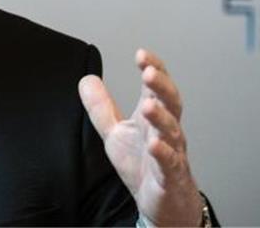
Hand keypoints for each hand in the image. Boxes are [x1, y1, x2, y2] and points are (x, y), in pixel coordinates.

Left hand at [78, 49, 202, 226]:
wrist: (164, 205)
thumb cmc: (143, 166)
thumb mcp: (116, 133)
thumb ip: (102, 107)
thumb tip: (86, 79)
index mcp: (153, 117)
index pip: (156, 88)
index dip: (153, 69)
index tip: (141, 54)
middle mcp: (166, 131)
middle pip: (170, 103)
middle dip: (161, 86)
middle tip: (150, 71)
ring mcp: (171, 153)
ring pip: (172, 131)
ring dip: (161, 117)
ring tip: (149, 104)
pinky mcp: (169, 177)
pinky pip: (169, 164)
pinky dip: (163, 153)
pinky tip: (154, 144)